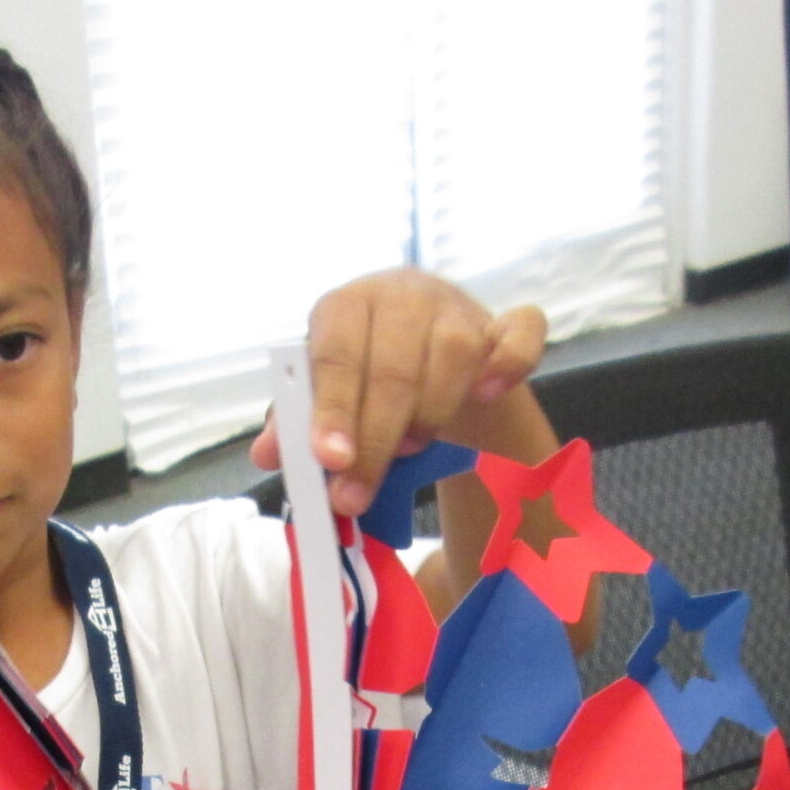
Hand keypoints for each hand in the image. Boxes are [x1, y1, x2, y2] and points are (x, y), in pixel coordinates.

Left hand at [249, 269, 545, 516]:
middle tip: (358, 494)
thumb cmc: (366, 377)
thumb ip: (295, 421)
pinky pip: (521, 336)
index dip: (333, 411)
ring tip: (411, 448)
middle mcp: (401, 295)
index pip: (336, 356)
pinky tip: (488, 395)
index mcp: (346, 307)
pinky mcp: (503, 323)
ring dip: (431, 414)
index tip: (330, 461)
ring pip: (454, 356)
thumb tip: (268, 454)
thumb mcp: (326, 395)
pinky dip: (508, 365)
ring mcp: (457, 306)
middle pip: (394, 369)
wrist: (428, 352)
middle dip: (376, 442)